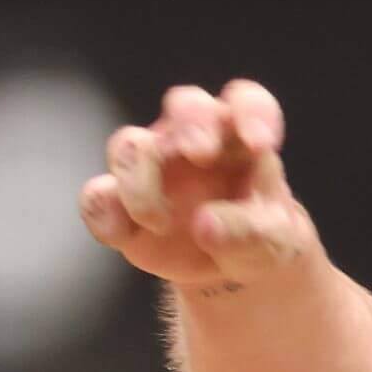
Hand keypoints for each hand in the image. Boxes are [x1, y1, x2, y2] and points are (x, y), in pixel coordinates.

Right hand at [79, 80, 321, 291]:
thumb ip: (249, 232)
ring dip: (138, 175)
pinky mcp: (122, 203)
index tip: (261, 144)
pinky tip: (120, 232)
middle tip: (202, 152)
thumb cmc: (258, 236)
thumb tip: (205, 227)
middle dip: (192, 122)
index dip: (253, 112)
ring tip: (159, 221)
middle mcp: (191, 139)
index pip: (247, 102)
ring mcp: (152, 166)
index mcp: (240, 136)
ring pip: (130, 145)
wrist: (233, 269)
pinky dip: (103, 210)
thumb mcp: (273, 242)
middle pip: (186, 105)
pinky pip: (99, 196)